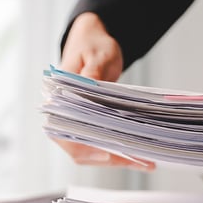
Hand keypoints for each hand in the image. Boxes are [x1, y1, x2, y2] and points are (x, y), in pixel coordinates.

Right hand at [55, 13, 154, 169]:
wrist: (93, 41)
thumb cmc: (92, 45)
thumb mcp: (96, 55)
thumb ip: (92, 73)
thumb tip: (89, 86)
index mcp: (58, 99)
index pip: (65, 132)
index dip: (84, 147)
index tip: (107, 153)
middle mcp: (63, 115)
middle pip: (80, 148)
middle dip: (109, 157)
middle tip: (138, 159)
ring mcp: (77, 121)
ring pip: (92, 150)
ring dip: (116, 158)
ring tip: (144, 161)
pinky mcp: (90, 123)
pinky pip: (101, 143)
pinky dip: (118, 151)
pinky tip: (138, 154)